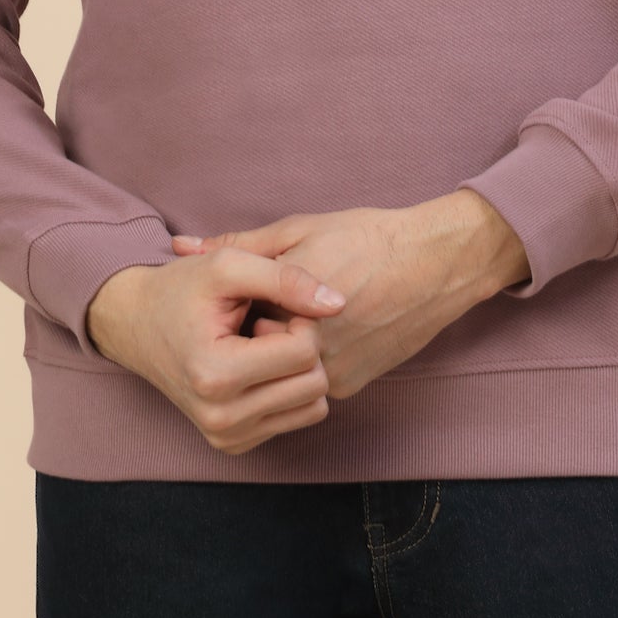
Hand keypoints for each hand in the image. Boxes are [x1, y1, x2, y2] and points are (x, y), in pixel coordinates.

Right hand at [85, 249, 347, 456]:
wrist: (136, 324)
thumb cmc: (182, 290)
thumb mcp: (228, 265)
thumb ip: (286, 278)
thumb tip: (338, 303)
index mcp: (216, 375)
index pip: (304, 351)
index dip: (298, 318)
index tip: (269, 305)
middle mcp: (221, 419)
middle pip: (313, 383)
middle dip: (302, 345)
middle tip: (266, 323)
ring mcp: (227, 438)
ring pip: (313, 405)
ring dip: (298, 370)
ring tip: (261, 344)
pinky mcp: (234, 444)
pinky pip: (297, 418)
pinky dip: (287, 388)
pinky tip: (257, 365)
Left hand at [170, 199, 499, 400]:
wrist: (437, 263)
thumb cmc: (365, 238)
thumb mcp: (295, 231)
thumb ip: (235, 247)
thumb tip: (180, 249)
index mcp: (291, 321)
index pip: (236, 323)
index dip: (243, 296)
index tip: (254, 279)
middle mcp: (314, 361)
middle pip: (259, 350)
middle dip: (261, 322)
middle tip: (277, 292)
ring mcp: (336, 378)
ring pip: (287, 365)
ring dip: (286, 338)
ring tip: (303, 303)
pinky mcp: (355, 385)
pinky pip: (316, 374)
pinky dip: (314, 350)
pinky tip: (333, 319)